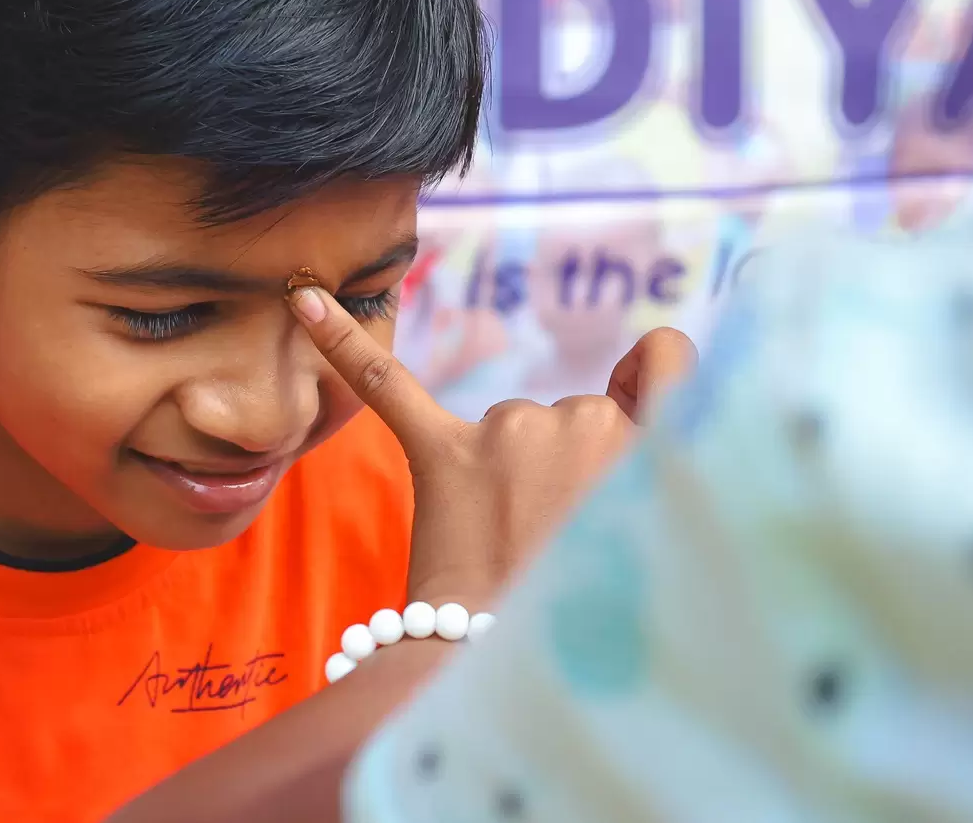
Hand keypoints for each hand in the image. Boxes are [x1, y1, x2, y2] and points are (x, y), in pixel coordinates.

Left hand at [290, 286, 694, 608]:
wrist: (518, 669)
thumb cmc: (598, 604)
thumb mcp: (661, 531)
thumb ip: (652, 458)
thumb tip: (635, 375)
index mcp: (650, 446)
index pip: (668, 364)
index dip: (654, 375)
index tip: (637, 389)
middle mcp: (582, 423)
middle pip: (577, 413)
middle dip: (568, 468)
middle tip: (562, 542)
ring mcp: (508, 436)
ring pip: (515, 423)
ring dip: (511, 473)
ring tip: (514, 546)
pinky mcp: (441, 453)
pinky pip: (387, 385)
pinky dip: (343, 340)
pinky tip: (304, 304)